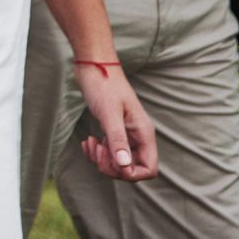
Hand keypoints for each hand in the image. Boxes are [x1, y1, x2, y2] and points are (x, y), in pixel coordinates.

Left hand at [73, 62, 157, 182]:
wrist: (93, 65)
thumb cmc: (103, 85)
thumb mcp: (109, 113)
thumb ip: (117, 140)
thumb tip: (124, 166)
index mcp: (143, 133)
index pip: (149, 168)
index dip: (131, 173)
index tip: (112, 163)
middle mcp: (137, 135)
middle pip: (132, 168)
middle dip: (113, 167)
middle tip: (97, 152)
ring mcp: (126, 133)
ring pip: (119, 161)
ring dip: (103, 160)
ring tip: (90, 144)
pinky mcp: (113, 129)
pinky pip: (109, 151)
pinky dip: (98, 152)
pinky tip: (88, 141)